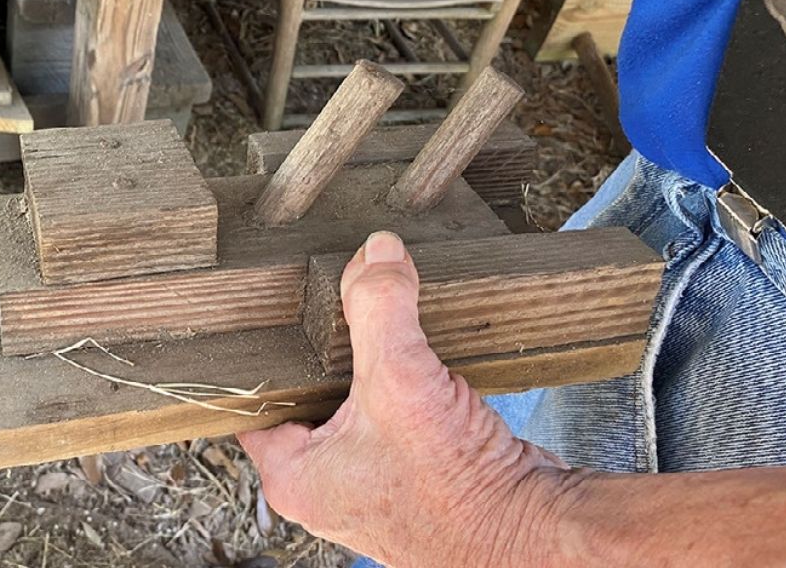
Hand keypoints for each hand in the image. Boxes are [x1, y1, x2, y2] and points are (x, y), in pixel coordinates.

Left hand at [238, 232, 567, 565]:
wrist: (530, 533)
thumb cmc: (455, 491)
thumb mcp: (401, 378)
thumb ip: (380, 306)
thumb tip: (375, 251)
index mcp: (292, 475)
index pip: (255, 397)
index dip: (266, 349)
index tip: (275, 305)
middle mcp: (322, 483)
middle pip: (307, 391)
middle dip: (324, 348)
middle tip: (331, 300)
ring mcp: (367, 480)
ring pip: (353, 400)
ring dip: (369, 365)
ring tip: (374, 323)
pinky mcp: (411, 472)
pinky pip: (392, 414)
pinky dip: (403, 385)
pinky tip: (415, 359)